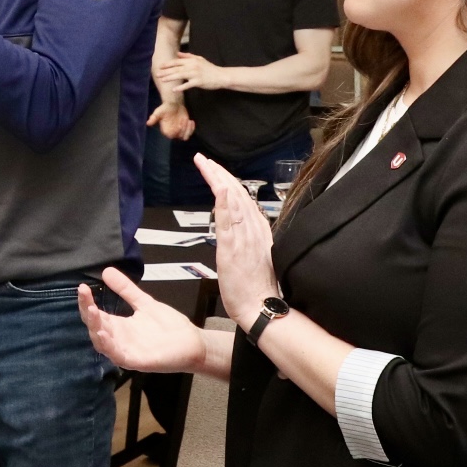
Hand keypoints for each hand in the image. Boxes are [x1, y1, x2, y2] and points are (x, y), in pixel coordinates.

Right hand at [78, 269, 207, 373]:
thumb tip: (106, 270)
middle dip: (87, 313)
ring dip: (95, 329)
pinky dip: (109, 346)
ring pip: (102, 343)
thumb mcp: (144, 303)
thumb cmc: (169, 326)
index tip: (82, 287)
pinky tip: (103, 334)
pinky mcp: (137, 361)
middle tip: (85, 297)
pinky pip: (118, 356)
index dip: (86, 302)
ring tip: (91, 312)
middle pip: (94, 327)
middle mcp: (118, 339)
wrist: (193, 343)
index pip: (95, 314)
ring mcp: (126, 351)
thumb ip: (126, 289)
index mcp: (118, 326)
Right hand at [148, 96, 195, 140]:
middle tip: (185, 121)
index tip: (180, 124)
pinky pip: (190, 132)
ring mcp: (180, 131)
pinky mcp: (186, 128)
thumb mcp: (159, 112)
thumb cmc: (165, 108)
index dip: (177, 132)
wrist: (174, 104)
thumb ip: (154, 118)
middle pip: (181, 136)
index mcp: (166, 130)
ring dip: (189, 129)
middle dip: (184, 130)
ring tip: (189, 121)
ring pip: (186, 135)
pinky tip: (191, 121)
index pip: (172, 136)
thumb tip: (148, 123)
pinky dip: (192, 128)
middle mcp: (173, 133)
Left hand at [155, 53, 222, 92]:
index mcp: (192, 60)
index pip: (177, 61)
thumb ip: (188, 56)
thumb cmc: (209, 68)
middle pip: (177, 68)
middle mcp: (193, 66)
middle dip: (166, 71)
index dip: (168, 64)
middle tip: (157, 74)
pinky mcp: (199, 82)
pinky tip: (174, 89)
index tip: (160, 66)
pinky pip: (188, 84)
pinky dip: (181, 87)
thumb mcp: (199, 59)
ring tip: (162, 80)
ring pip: (180, 75)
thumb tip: (177, 54)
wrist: (221, 76)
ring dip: (170, 78)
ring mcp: (195, 74)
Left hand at [197, 155, 279, 327]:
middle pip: (237, 194)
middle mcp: (253, 229)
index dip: (229, 181)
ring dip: (219, 180)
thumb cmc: (257, 287)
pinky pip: (229, 222)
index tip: (217, 169)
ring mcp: (244, 238)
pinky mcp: (233, 249)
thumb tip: (238, 226)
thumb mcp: (255, 256)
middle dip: (220, 174)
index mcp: (258, 231)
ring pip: (232, 202)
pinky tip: (220, 189)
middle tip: (205, 159)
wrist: (261, 307)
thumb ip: (247, 238)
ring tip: (206, 164)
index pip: (242, 199)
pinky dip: (225, 204)